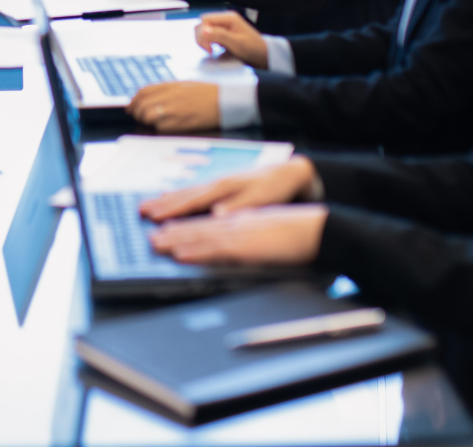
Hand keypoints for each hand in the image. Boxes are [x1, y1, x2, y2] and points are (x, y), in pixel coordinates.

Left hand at [126, 80, 221, 132]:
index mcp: (172, 85)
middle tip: (140, 117)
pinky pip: (161, 127)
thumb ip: (168, 89)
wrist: (227, 100)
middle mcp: (171, 96)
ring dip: (146, 121)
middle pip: (142, 104)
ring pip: (148, 115)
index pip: (143, 92)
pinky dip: (159, 128)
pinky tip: (165, 127)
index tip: (131, 107)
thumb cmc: (208, 93)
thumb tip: (148, 97)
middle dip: (137, 112)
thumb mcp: (186, 85)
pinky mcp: (183, 122)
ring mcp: (176, 109)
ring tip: (152, 123)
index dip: (134, 101)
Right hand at [140, 157, 318, 221]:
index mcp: (223, 188)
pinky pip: (193, 190)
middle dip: (161, 204)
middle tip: (140, 211)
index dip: (171, 210)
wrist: (290, 172)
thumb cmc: (276, 187)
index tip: (153, 217)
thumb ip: (237, 207)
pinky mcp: (221, 185)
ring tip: (148, 205)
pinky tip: (170, 195)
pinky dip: (178, 194)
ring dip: (165, 199)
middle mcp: (216, 183)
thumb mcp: (261, 199)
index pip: (192, 201)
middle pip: (183, 194)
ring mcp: (217, 183)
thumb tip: (216, 215)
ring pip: (186, 191)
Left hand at [150, 204, 327, 266]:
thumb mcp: (271, 233)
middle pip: (198, 226)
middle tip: (148, 236)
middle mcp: (237, 222)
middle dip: (171, 231)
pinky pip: (215, 249)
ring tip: (154, 243)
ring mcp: (241, 232)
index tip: (164, 227)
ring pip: (200, 235)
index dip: (184, 224)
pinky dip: (195, 250)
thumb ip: (252, 240)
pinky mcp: (247, 245)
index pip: (207, 222)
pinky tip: (179, 254)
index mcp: (243, 219)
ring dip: (175, 239)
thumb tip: (240, 248)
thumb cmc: (302, 234)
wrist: (324, 229)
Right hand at [197, 11, 266, 66]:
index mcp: (229, 18)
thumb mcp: (236, 43)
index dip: (202, 33)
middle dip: (201, 37)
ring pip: (204, 28)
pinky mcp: (223, 32)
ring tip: (211, 49)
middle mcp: (225, 19)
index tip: (208, 47)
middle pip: (203, 23)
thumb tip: (203, 31)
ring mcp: (224, 25)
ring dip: (204, 39)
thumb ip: (219, 35)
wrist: (262, 55)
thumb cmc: (253, 49)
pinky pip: (209, 34)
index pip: (205, 19)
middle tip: (209, 50)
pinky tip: (214, 48)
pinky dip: (208, 41)